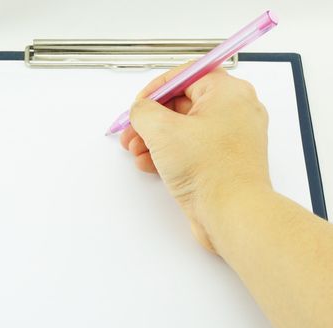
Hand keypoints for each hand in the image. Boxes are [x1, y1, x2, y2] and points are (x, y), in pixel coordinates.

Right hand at [120, 64, 271, 253]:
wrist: (233, 214)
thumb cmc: (208, 169)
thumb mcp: (162, 130)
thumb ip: (143, 111)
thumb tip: (141, 111)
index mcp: (228, 92)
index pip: (186, 75)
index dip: (157, 88)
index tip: (139, 104)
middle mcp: (234, 111)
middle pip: (182, 104)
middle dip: (151, 120)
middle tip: (131, 132)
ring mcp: (230, 138)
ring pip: (185, 129)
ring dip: (155, 139)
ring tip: (136, 151)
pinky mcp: (223, 161)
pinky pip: (192, 149)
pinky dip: (169, 154)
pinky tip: (149, 164)